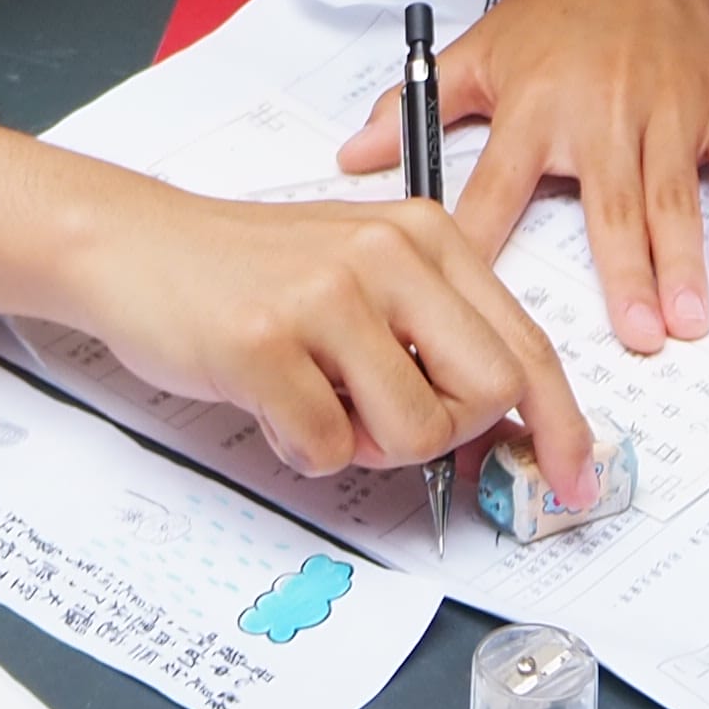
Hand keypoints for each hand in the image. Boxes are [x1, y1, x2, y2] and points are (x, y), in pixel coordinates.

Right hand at [75, 173, 592, 500]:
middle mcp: (386, 253)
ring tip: (318, 400)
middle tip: (388, 423)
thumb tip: (513, 421)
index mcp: (424, 232)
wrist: (136, 246)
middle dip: (449, 435)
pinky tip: (271, 401)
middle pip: (488, 391)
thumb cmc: (251, 269)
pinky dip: (303, 447)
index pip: (526, 342)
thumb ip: (437, 329)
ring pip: (414, 431)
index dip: (560, 423)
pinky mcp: (266, 342)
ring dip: (367, 445)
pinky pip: (329, 447)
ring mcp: (326, 295)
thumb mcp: (363, 270)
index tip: (573, 476)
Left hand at [340, 0, 708, 357]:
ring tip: (686, 322)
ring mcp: (665, 108)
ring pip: (674, 193)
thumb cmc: (558, 12)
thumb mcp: (480, 50)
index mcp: (534, 103)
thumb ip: (417, 108)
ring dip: (682, 259)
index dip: (485, 236)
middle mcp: (601, 109)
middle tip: (637, 338)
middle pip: (611, 200)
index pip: (500, 183)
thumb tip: (352, 158)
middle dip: (626, 272)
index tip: (477, 297)